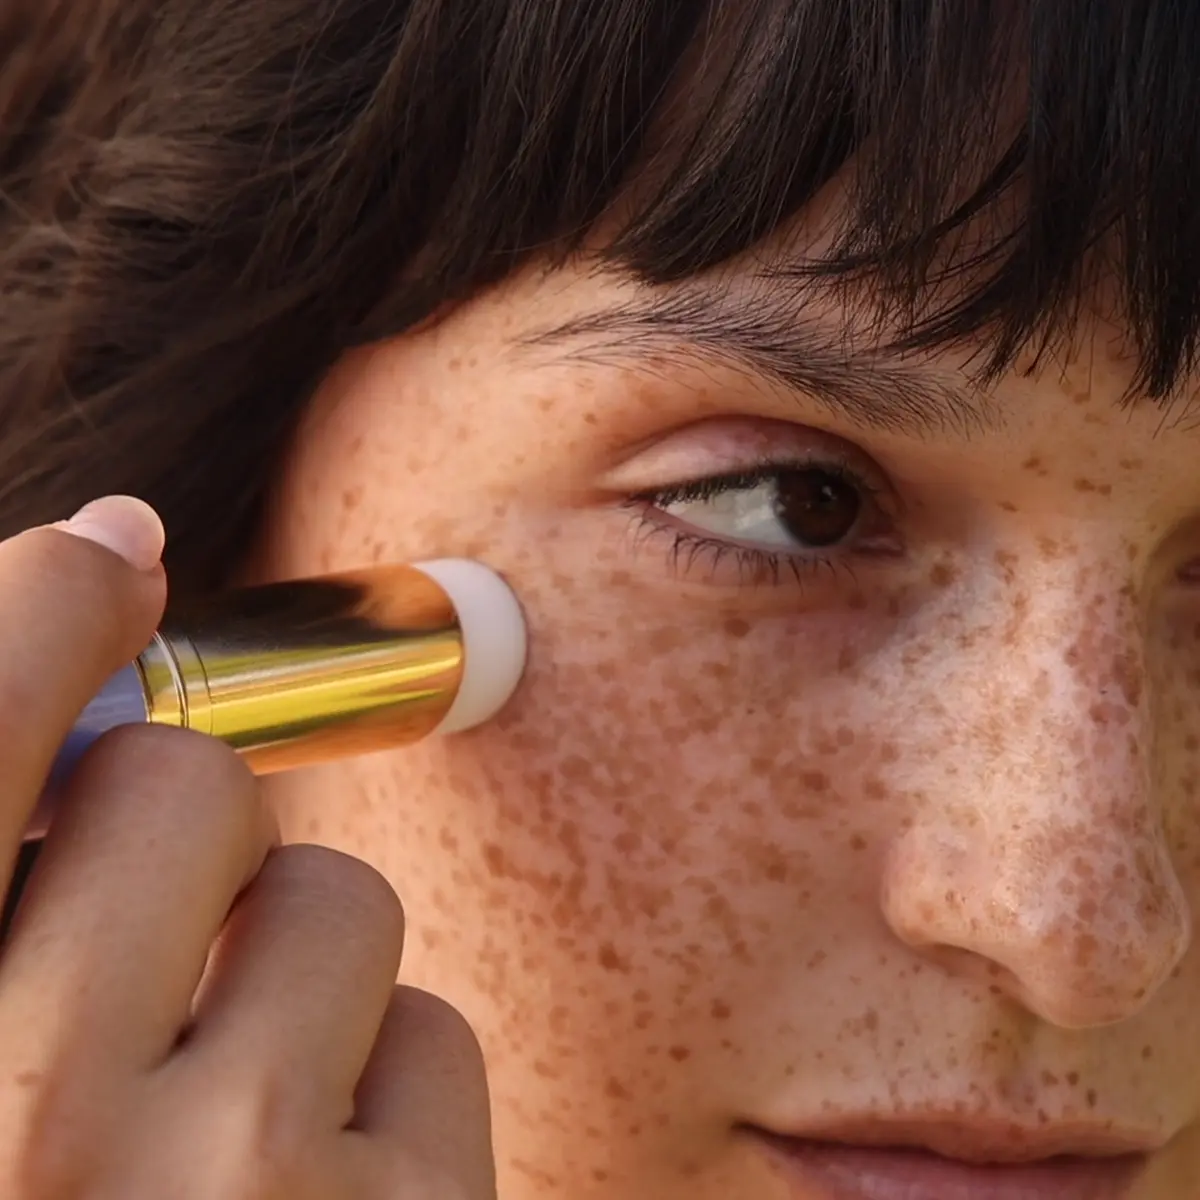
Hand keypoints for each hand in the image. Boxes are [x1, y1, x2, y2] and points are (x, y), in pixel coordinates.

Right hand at [0, 497, 495, 1197]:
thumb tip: (85, 650)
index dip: (36, 615)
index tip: (104, 557)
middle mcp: (20, 1128)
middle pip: (185, 788)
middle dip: (179, 835)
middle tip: (142, 953)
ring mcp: (231, 1197)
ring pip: (331, 899)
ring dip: (288, 972)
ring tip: (216, 1129)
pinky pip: (427, 1031)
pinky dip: (378, 1090)